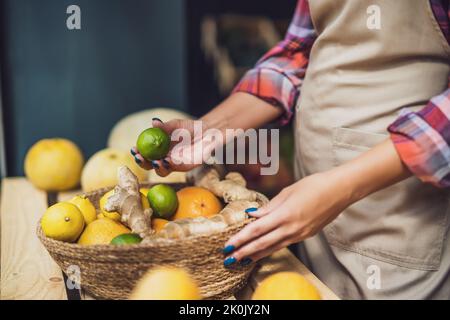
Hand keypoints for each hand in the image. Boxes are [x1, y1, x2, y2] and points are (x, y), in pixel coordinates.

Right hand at [131, 118, 213, 176]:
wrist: (207, 132)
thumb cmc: (188, 128)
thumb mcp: (176, 125)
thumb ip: (165, 126)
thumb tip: (153, 122)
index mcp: (158, 149)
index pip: (144, 153)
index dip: (137, 153)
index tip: (134, 149)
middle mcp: (163, 158)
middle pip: (149, 165)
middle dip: (142, 163)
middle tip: (139, 157)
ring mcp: (174, 164)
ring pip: (162, 171)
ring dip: (157, 167)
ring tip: (156, 161)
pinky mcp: (185, 167)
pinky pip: (176, 169)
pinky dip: (171, 166)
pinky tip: (168, 161)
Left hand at [223, 139, 410, 266]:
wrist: (339, 191)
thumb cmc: (313, 185)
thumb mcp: (288, 192)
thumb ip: (269, 207)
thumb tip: (253, 215)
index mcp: (285, 215)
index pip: (257, 230)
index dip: (241, 239)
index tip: (228, 244)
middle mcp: (292, 228)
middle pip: (262, 243)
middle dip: (244, 252)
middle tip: (229, 258)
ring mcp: (300, 234)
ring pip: (273, 247)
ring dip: (256, 255)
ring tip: (242, 259)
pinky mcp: (306, 235)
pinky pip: (284, 244)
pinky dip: (270, 249)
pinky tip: (263, 251)